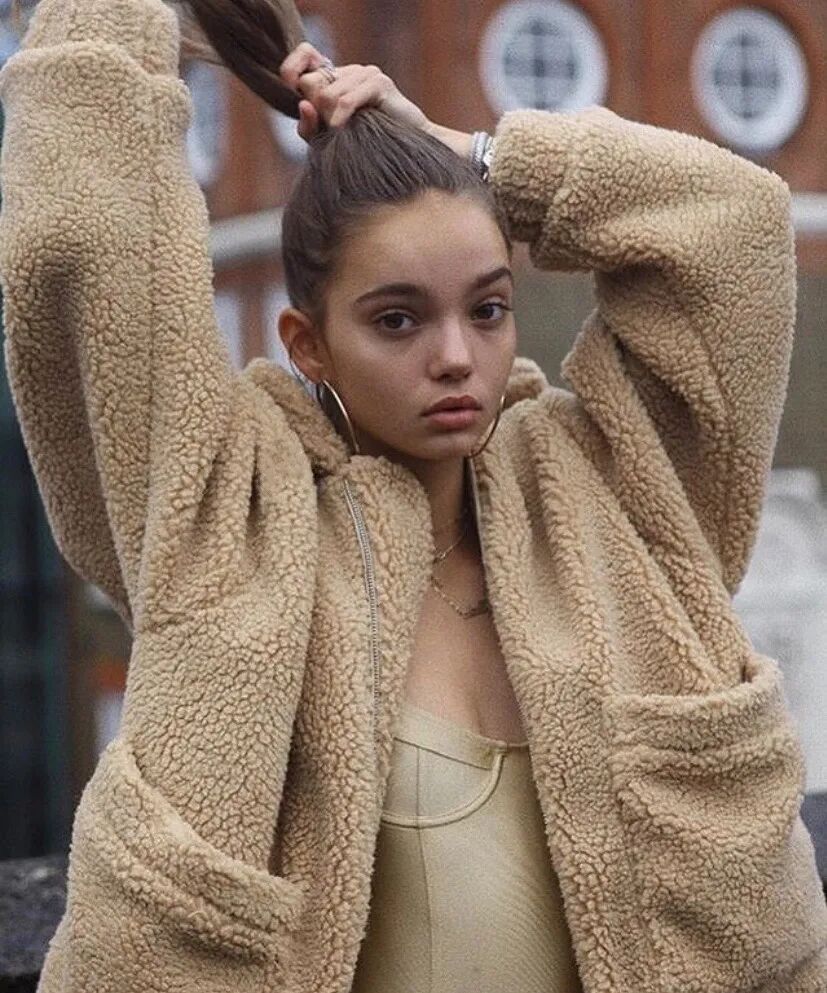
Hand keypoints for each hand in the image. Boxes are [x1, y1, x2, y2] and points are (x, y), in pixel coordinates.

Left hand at [279, 42, 430, 140]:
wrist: (405, 153)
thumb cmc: (365, 147)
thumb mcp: (329, 140)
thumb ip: (309, 127)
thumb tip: (302, 104)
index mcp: (334, 78)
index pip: (304, 53)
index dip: (292, 69)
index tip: (292, 89)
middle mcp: (348, 70)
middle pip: (311, 82)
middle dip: (316, 110)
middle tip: (330, 127)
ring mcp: (364, 73)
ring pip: (327, 94)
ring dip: (329, 119)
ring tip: (342, 132)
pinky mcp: (378, 83)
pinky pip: (346, 99)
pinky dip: (340, 118)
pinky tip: (341, 129)